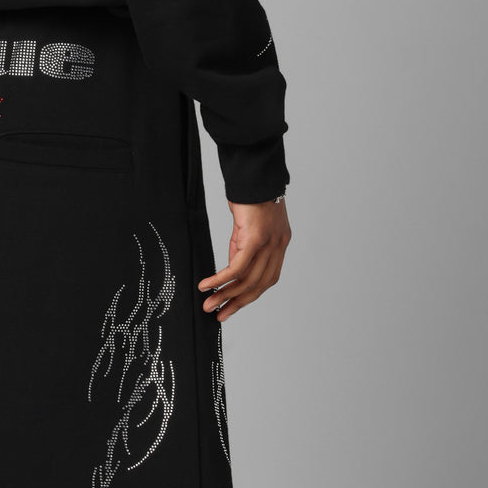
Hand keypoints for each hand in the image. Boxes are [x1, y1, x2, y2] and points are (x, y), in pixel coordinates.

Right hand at [197, 197, 290, 321]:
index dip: (248, 296)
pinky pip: (237, 267)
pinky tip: (207, 285)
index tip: (231, 307)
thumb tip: (231, 271)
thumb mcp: (245, 228)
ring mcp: (270, 242)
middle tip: (218, 314)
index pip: (266, 280)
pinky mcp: (256, 237)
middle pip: (258, 285)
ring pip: (247, 279)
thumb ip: (241, 249)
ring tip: (209, 304)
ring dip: (226, 294)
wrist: (253, 173)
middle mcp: (279, 245)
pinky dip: (221, 279)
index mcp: (279, 244)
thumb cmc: (248, 195)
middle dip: (236, 302)